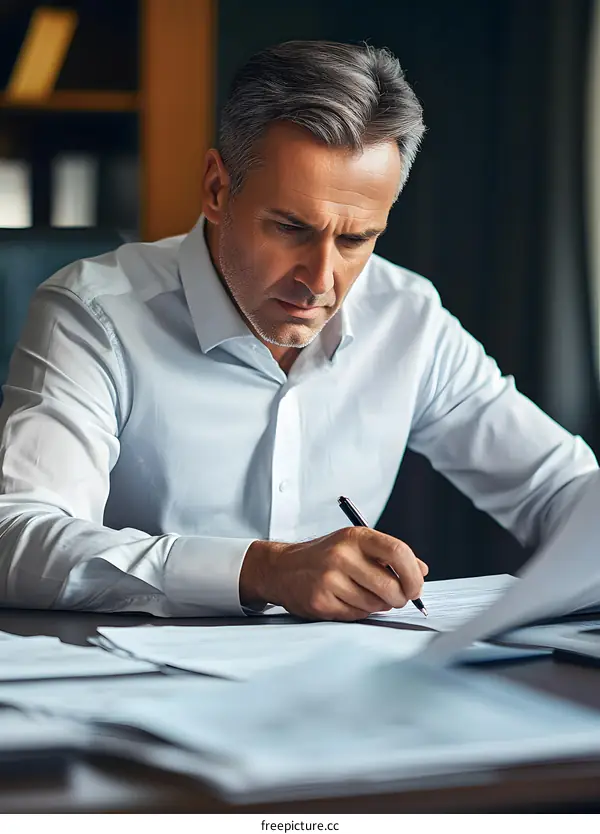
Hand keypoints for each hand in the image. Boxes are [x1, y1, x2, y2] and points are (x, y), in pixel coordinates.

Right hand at [239, 527, 428, 620]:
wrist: (282, 568)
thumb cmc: (325, 556)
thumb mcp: (356, 545)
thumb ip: (389, 555)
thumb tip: (422, 570)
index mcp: (355, 536)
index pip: (398, 552)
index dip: (413, 574)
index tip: (416, 587)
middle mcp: (342, 555)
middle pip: (390, 586)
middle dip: (399, 598)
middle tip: (396, 598)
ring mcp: (329, 579)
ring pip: (375, 604)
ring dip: (377, 605)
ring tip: (364, 594)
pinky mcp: (321, 601)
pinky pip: (357, 615)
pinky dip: (359, 612)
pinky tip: (347, 600)